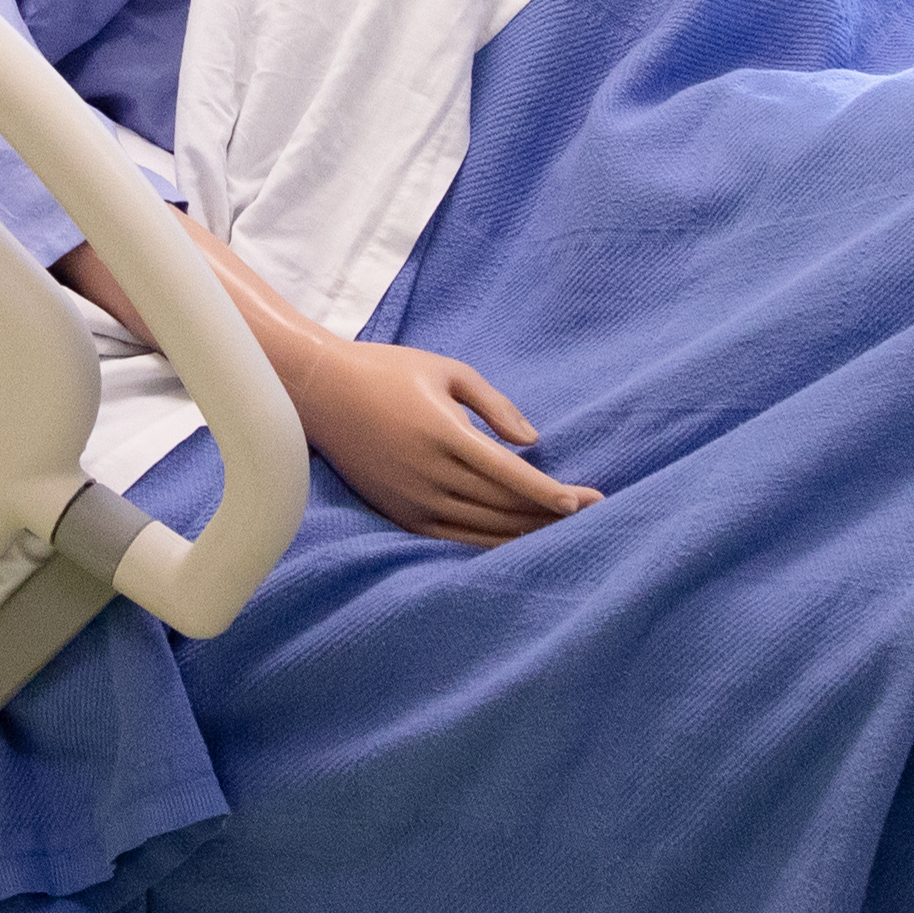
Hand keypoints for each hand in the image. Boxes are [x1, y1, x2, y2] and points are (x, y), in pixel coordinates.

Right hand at [284, 334, 597, 548]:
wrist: (320, 393)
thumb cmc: (388, 371)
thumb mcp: (446, 370)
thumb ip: (494, 404)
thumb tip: (531, 442)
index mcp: (445, 434)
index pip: (511, 475)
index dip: (551, 492)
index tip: (586, 501)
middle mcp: (430, 474)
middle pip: (504, 506)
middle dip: (551, 514)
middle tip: (593, 517)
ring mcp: (413, 499)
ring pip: (483, 528)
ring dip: (527, 533)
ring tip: (564, 532)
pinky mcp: (400, 514)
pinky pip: (454, 538)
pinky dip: (490, 542)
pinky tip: (517, 541)